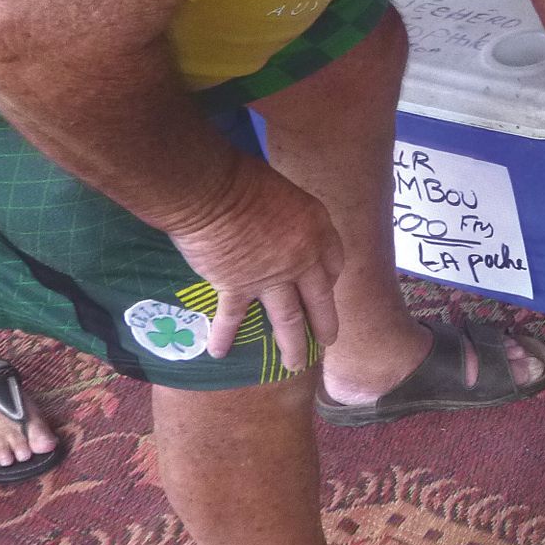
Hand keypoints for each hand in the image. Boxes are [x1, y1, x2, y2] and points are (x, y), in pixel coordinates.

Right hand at [165, 158, 343, 370]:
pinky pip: (234, 318)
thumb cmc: (242, 179)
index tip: (323, 290)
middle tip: (327, 342)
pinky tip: (219, 353)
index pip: (333, 263)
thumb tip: (278, 231)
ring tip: (295, 365)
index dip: (328, 280)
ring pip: (289, 320)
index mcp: (317, 228)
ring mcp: (273, 276)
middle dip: (324, 324)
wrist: (211, 189)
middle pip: (320, 299)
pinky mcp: (239, 286)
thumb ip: (288, 220)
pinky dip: (224, 336)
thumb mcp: (284, 193)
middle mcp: (303, 257)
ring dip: (293, 346)